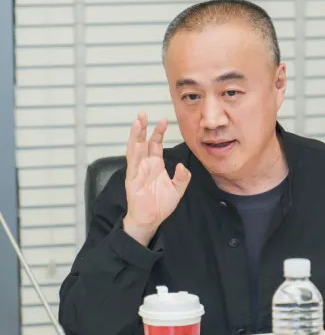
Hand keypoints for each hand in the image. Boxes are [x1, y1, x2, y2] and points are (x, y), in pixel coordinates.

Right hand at [123, 112, 190, 245]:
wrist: (151, 220)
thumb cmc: (161, 205)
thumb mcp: (177, 190)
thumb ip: (182, 177)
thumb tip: (182, 166)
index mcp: (155, 166)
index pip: (155, 145)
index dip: (158, 132)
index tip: (164, 120)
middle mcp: (145, 165)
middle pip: (143, 142)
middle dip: (143, 128)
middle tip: (143, 113)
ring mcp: (137, 171)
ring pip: (135, 149)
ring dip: (135, 135)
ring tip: (137, 121)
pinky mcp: (132, 179)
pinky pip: (133, 163)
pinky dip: (134, 151)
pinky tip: (136, 141)